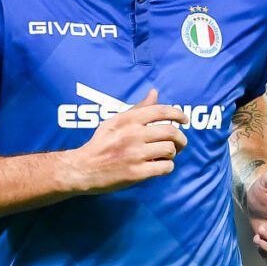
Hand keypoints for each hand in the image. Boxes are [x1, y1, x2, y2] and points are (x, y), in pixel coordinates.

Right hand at [66, 89, 188, 193]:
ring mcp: (135, 154)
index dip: (178, 114)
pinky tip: (159, 166)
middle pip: (171, 131)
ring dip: (172, 153)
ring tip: (165, 155)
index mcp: (128, 120)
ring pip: (170, 150)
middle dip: (181, 138)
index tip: (184, 120)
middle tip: (179, 143)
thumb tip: (154, 92)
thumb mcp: (115, 121)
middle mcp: (133, 134)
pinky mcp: (137, 173)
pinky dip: (167, 167)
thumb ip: (137, 108)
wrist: (82, 168)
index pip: (161, 111)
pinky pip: (165, 167)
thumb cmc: (100, 144)